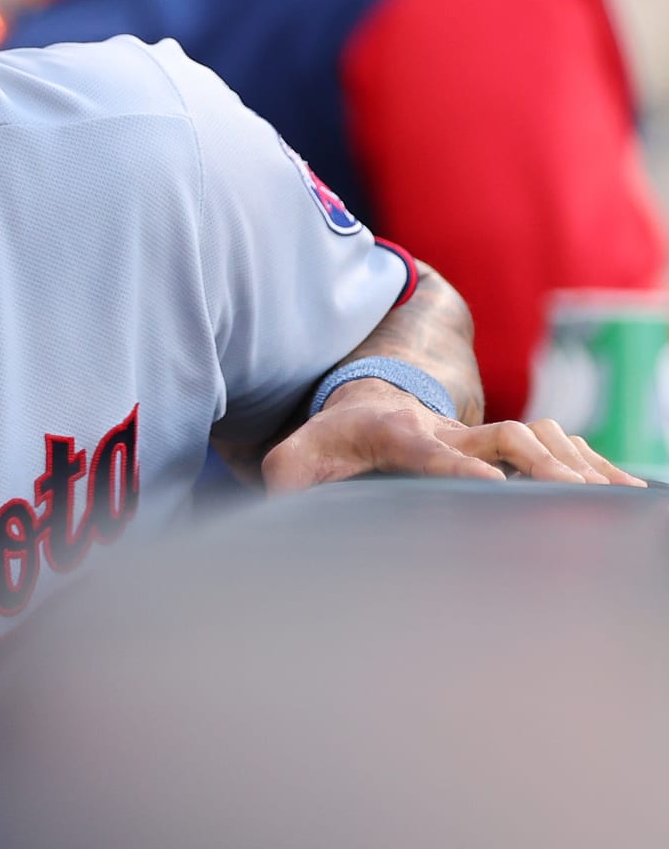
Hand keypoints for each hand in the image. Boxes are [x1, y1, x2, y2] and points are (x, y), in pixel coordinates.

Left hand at [262, 378, 644, 492]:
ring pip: (536, 436)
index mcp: (394, 433)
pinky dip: (589, 463)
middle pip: (502, 435)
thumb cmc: (327, 442)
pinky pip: (553, 447)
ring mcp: (475, 434)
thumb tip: (282, 499)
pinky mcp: (496, 444)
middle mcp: (444, 428)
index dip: (458, 464)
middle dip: (539, 460)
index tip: (491, 483)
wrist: (360, 404)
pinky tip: (621, 488)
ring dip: (574, 461)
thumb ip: (286, 476)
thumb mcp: (294, 459)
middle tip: (574, 494)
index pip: (429, 449)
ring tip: (611, 495)